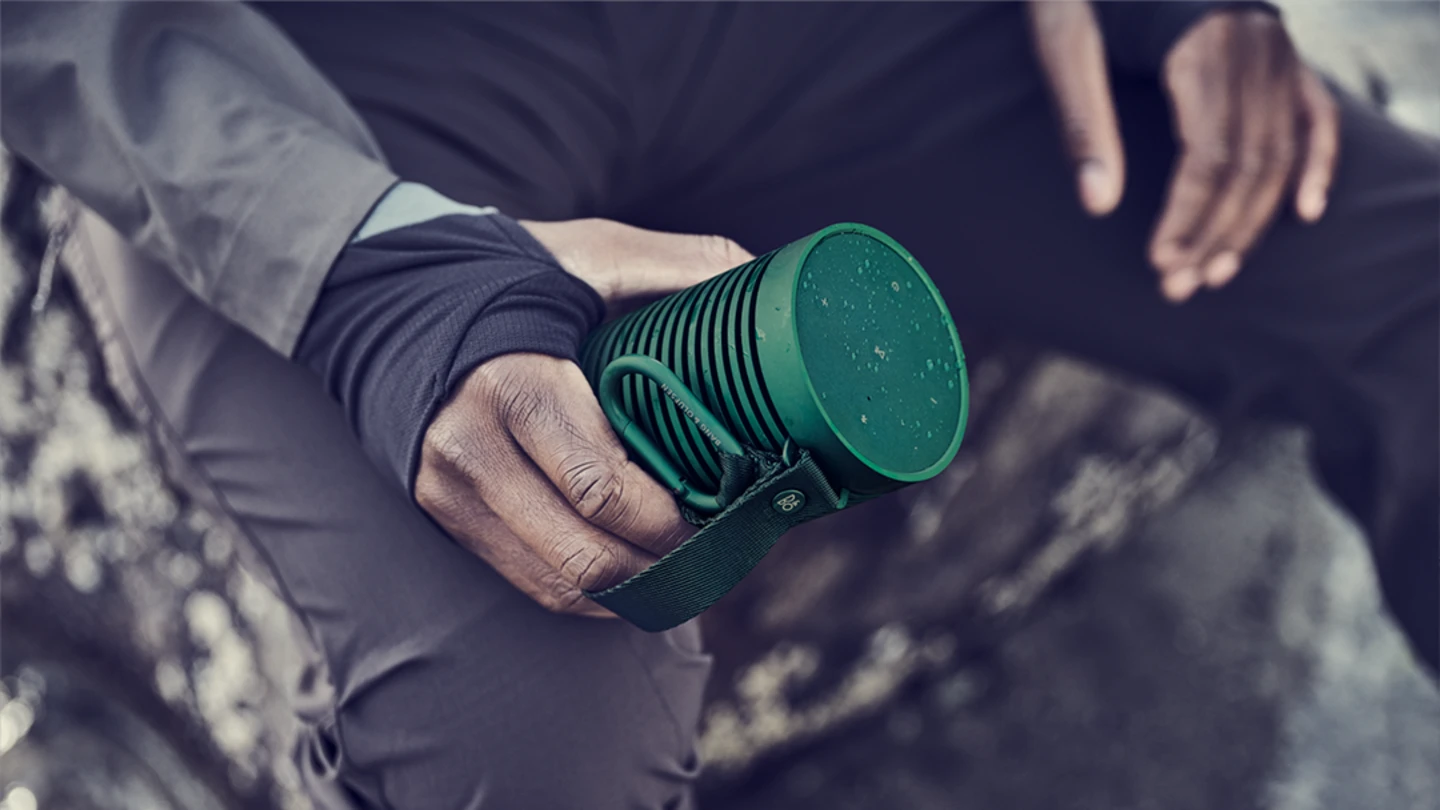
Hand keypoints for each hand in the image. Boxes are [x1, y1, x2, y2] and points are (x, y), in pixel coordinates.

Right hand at [415, 219, 753, 616]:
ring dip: (634, 591)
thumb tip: (766, 279)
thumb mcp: (591, 253)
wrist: (386, 293)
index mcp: (514, 384)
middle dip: (666, 566)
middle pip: (585, 556)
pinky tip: (636, 570)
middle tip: (719, 545)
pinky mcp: (444, 513)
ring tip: (689, 565)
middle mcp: (472, 449)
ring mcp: (450, 491)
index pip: (601, 489)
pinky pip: (529, 580)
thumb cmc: (507, 274)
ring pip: (559, 584)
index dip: (671, 520)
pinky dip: (592, 591)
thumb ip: (679, 265)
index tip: (724, 508)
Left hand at [1028, 3, 1339, 301]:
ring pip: (1278, 152)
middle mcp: (1254, 49)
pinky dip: (1316, 163)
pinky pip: (1316, 114)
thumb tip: (1097, 205)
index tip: (1161, 264)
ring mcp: (1276, 51)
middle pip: (1248, 165)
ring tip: (1216, 270)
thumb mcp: (1066, 45)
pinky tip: (1304, 212)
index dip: (1187, 217)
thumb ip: (1084, 123)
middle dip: (1214, 233)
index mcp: (1201, 47)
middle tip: (1180, 286)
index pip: (1209, 157)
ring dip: (1250, 220)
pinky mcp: (1280, 53)